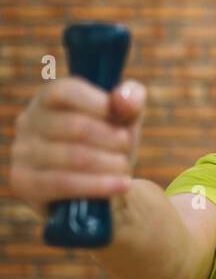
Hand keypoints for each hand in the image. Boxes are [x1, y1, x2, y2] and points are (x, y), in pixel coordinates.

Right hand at [9, 77, 144, 215]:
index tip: (122, 119)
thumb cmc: (109, 144)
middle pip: (75, 125)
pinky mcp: (25, 183)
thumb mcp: (124, 119)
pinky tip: (121, 185)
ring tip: (124, 167)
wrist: (98, 187)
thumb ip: (130, 101)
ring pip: (74, 156)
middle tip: (126, 146)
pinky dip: (100, 185)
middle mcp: (29, 122)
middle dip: (112, 139)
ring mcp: (22, 153)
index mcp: (49, 99)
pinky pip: (65, 183)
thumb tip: (124, 97)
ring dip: (110, 163)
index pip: (66, 91)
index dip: (98, 104)